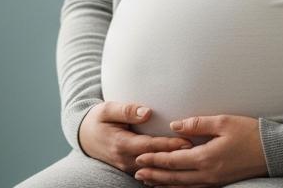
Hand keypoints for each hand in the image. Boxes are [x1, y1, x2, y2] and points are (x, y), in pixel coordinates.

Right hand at [77, 102, 192, 173]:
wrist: (85, 137)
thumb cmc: (97, 120)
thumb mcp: (107, 110)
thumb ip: (126, 110)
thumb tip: (147, 112)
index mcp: (121, 144)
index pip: (149, 146)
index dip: (168, 145)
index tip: (186, 142)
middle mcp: (125, 159)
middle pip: (155, 160)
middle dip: (176, 157)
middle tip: (197, 151)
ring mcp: (128, 167)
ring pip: (154, 170)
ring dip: (172, 165)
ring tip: (193, 159)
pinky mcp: (131, 169)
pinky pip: (150, 172)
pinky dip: (164, 171)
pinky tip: (179, 167)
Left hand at [132, 115, 266, 186]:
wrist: (273, 151)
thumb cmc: (250, 133)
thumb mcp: (223, 122)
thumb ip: (197, 123)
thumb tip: (174, 125)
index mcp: (206, 157)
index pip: (173, 161)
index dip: (155, 159)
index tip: (139, 157)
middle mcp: (208, 173)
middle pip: (174, 177)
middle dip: (154, 175)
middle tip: (136, 172)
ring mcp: (214, 181)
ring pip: (183, 186)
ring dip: (164, 184)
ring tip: (148, 181)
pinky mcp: (220, 182)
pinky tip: (172, 186)